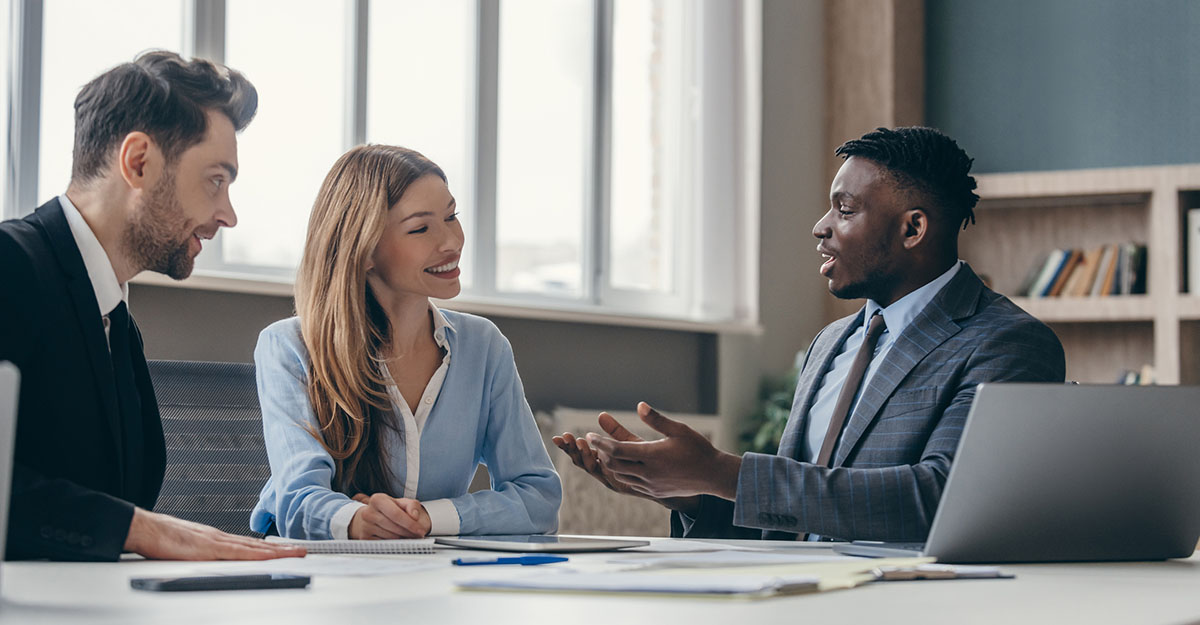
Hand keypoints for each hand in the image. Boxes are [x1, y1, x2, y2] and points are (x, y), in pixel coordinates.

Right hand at [124, 508, 305, 559]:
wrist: (144, 528)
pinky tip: (269, 557)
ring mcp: (216, 542)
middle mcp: (220, 537)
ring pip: (254, 548)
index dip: (270, 547)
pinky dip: (256, 555)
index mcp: (216, 539)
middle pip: (257, 545)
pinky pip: (239, 554)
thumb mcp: (186, 549)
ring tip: (295, 552)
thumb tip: (210, 564)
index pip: (249, 545)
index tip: (287, 549)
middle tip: (302, 550)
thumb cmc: (159, 538)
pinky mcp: (208, 548)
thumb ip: (200, 555)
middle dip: (282, 548)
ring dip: (276, 550)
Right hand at [348, 493, 430, 538]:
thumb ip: (412, 506)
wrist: (371, 515)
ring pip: (391, 537)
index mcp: (377, 499)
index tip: (420, 530)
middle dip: (410, 533)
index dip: (410, 524)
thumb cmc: (389, 509)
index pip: (396, 514)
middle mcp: (368, 513)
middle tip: (418, 535)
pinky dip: (395, 543)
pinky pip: (385, 544)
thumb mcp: (402, 503)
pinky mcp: (364, 538)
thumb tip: (414, 516)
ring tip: (409, 535)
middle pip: (395, 528)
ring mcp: (365, 526)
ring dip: (403, 538)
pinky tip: (399, 538)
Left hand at [553, 410, 701, 513]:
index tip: (590, 435)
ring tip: (608, 451)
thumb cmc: (698, 449)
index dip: (601, 442)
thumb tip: (640, 405)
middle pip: (614, 464)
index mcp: (652, 455)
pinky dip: (622, 474)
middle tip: (596, 441)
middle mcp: (648, 473)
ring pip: (620, 476)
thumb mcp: (679, 430)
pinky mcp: (654, 492)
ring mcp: (650, 485)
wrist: (713, 475)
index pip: (617, 450)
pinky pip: (631, 484)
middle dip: (602, 453)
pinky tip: (623, 465)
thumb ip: (657, 419)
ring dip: (611, 464)